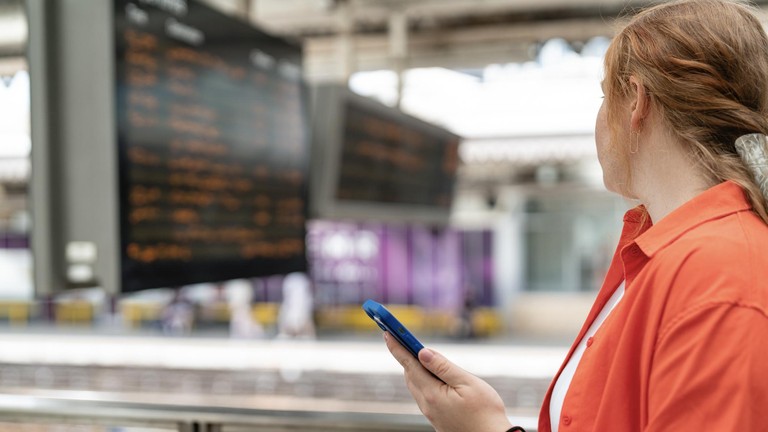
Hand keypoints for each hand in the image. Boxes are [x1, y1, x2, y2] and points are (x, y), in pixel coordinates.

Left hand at [385, 332, 512, 431]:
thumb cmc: (485, 412)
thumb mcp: (468, 384)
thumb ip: (443, 367)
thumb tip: (423, 352)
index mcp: (432, 394)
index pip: (409, 364)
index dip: (397, 347)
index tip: (387, 333)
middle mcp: (427, 405)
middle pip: (410, 375)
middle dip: (405, 355)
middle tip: (400, 337)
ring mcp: (431, 413)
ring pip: (416, 385)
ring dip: (414, 368)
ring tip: (416, 352)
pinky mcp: (437, 418)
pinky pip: (424, 395)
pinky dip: (423, 380)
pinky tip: (432, 375)